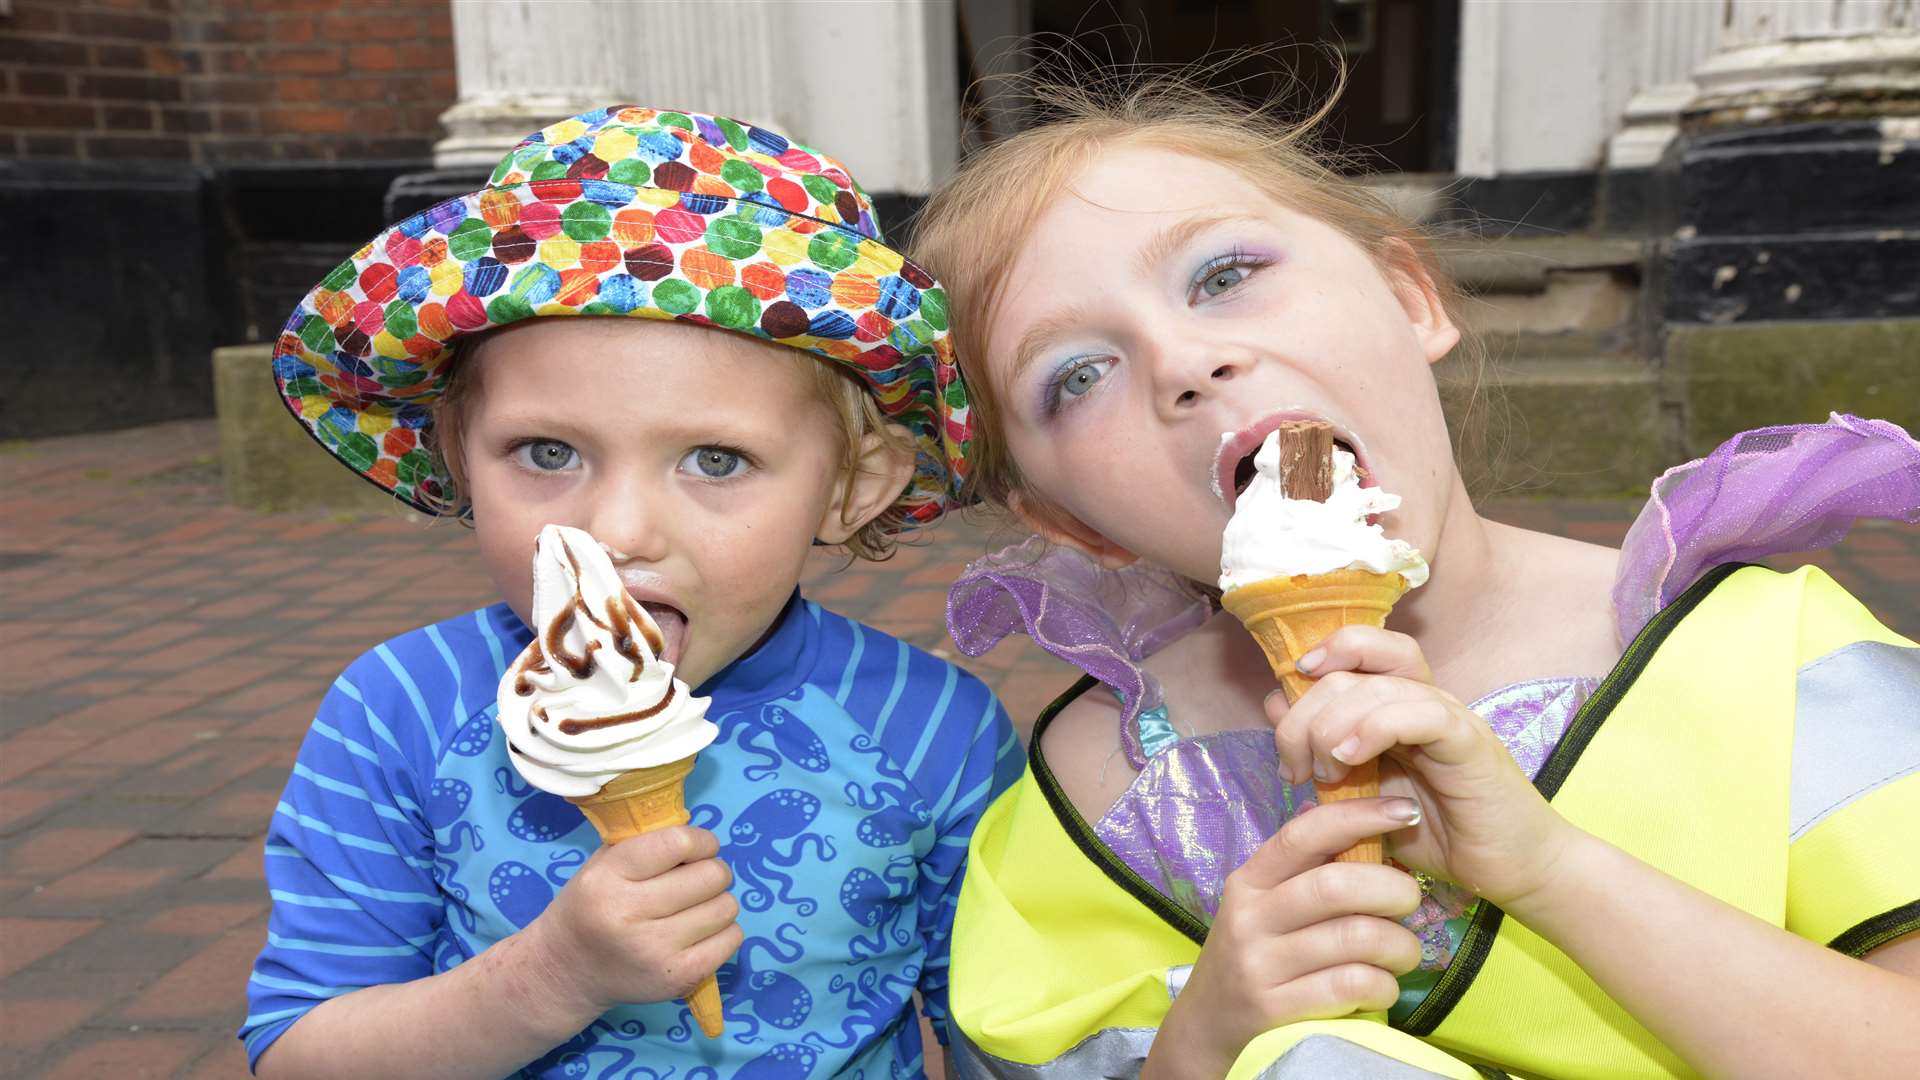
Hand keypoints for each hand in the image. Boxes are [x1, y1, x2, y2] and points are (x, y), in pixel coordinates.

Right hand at [524, 825, 741, 1015]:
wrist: (567, 971)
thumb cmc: (591, 906)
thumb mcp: (602, 864)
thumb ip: (646, 843)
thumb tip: (698, 834)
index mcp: (609, 878)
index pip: (678, 843)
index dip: (701, 840)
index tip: (700, 847)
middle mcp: (629, 915)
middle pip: (710, 876)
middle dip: (714, 871)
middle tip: (700, 879)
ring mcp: (655, 951)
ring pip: (726, 907)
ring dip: (719, 901)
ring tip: (697, 906)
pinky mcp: (678, 979)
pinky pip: (731, 939)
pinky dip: (724, 930)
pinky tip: (701, 932)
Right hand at [1148, 797, 1424, 1079]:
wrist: (1209, 1022)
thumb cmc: (1255, 953)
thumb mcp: (1264, 904)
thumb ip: (1306, 868)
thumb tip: (1362, 816)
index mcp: (1251, 880)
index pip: (1303, 833)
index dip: (1358, 816)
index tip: (1405, 811)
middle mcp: (1251, 916)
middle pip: (1335, 886)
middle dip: (1392, 890)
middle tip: (1411, 902)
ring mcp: (1260, 964)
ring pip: (1354, 938)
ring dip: (1399, 945)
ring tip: (1404, 952)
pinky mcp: (1275, 1007)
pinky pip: (1351, 986)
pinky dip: (1383, 985)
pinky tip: (1382, 986)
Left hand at [1267, 626, 1575, 906]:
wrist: (1513, 872)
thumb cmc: (1440, 835)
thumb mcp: (1363, 795)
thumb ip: (1323, 751)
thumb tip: (1275, 706)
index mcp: (1401, 707)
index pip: (1362, 649)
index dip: (1322, 656)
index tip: (1281, 703)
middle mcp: (1425, 701)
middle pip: (1354, 671)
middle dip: (1306, 713)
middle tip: (1294, 766)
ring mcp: (1450, 718)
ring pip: (1379, 687)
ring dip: (1333, 726)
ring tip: (1323, 771)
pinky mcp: (1470, 743)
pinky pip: (1421, 714)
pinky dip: (1376, 727)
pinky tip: (1350, 757)